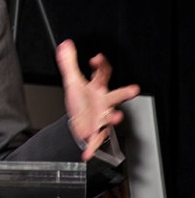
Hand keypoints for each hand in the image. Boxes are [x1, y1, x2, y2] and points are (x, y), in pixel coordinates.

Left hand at [56, 39, 139, 160]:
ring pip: (110, 117)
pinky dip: (92, 147)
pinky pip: (95, 140)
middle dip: (124, 93)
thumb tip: (65, 45)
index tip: (96, 58)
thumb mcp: (72, 81)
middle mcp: (103, 102)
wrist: (78, 123)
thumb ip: (68, 62)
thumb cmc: (80, 102)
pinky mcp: (95, 132)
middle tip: (133, 89)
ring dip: (113, 117)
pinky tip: (87, 152)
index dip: (101, 65)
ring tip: (115, 116)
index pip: (103, 74)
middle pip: (115, 95)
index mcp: (97, 88)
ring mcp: (101, 117)